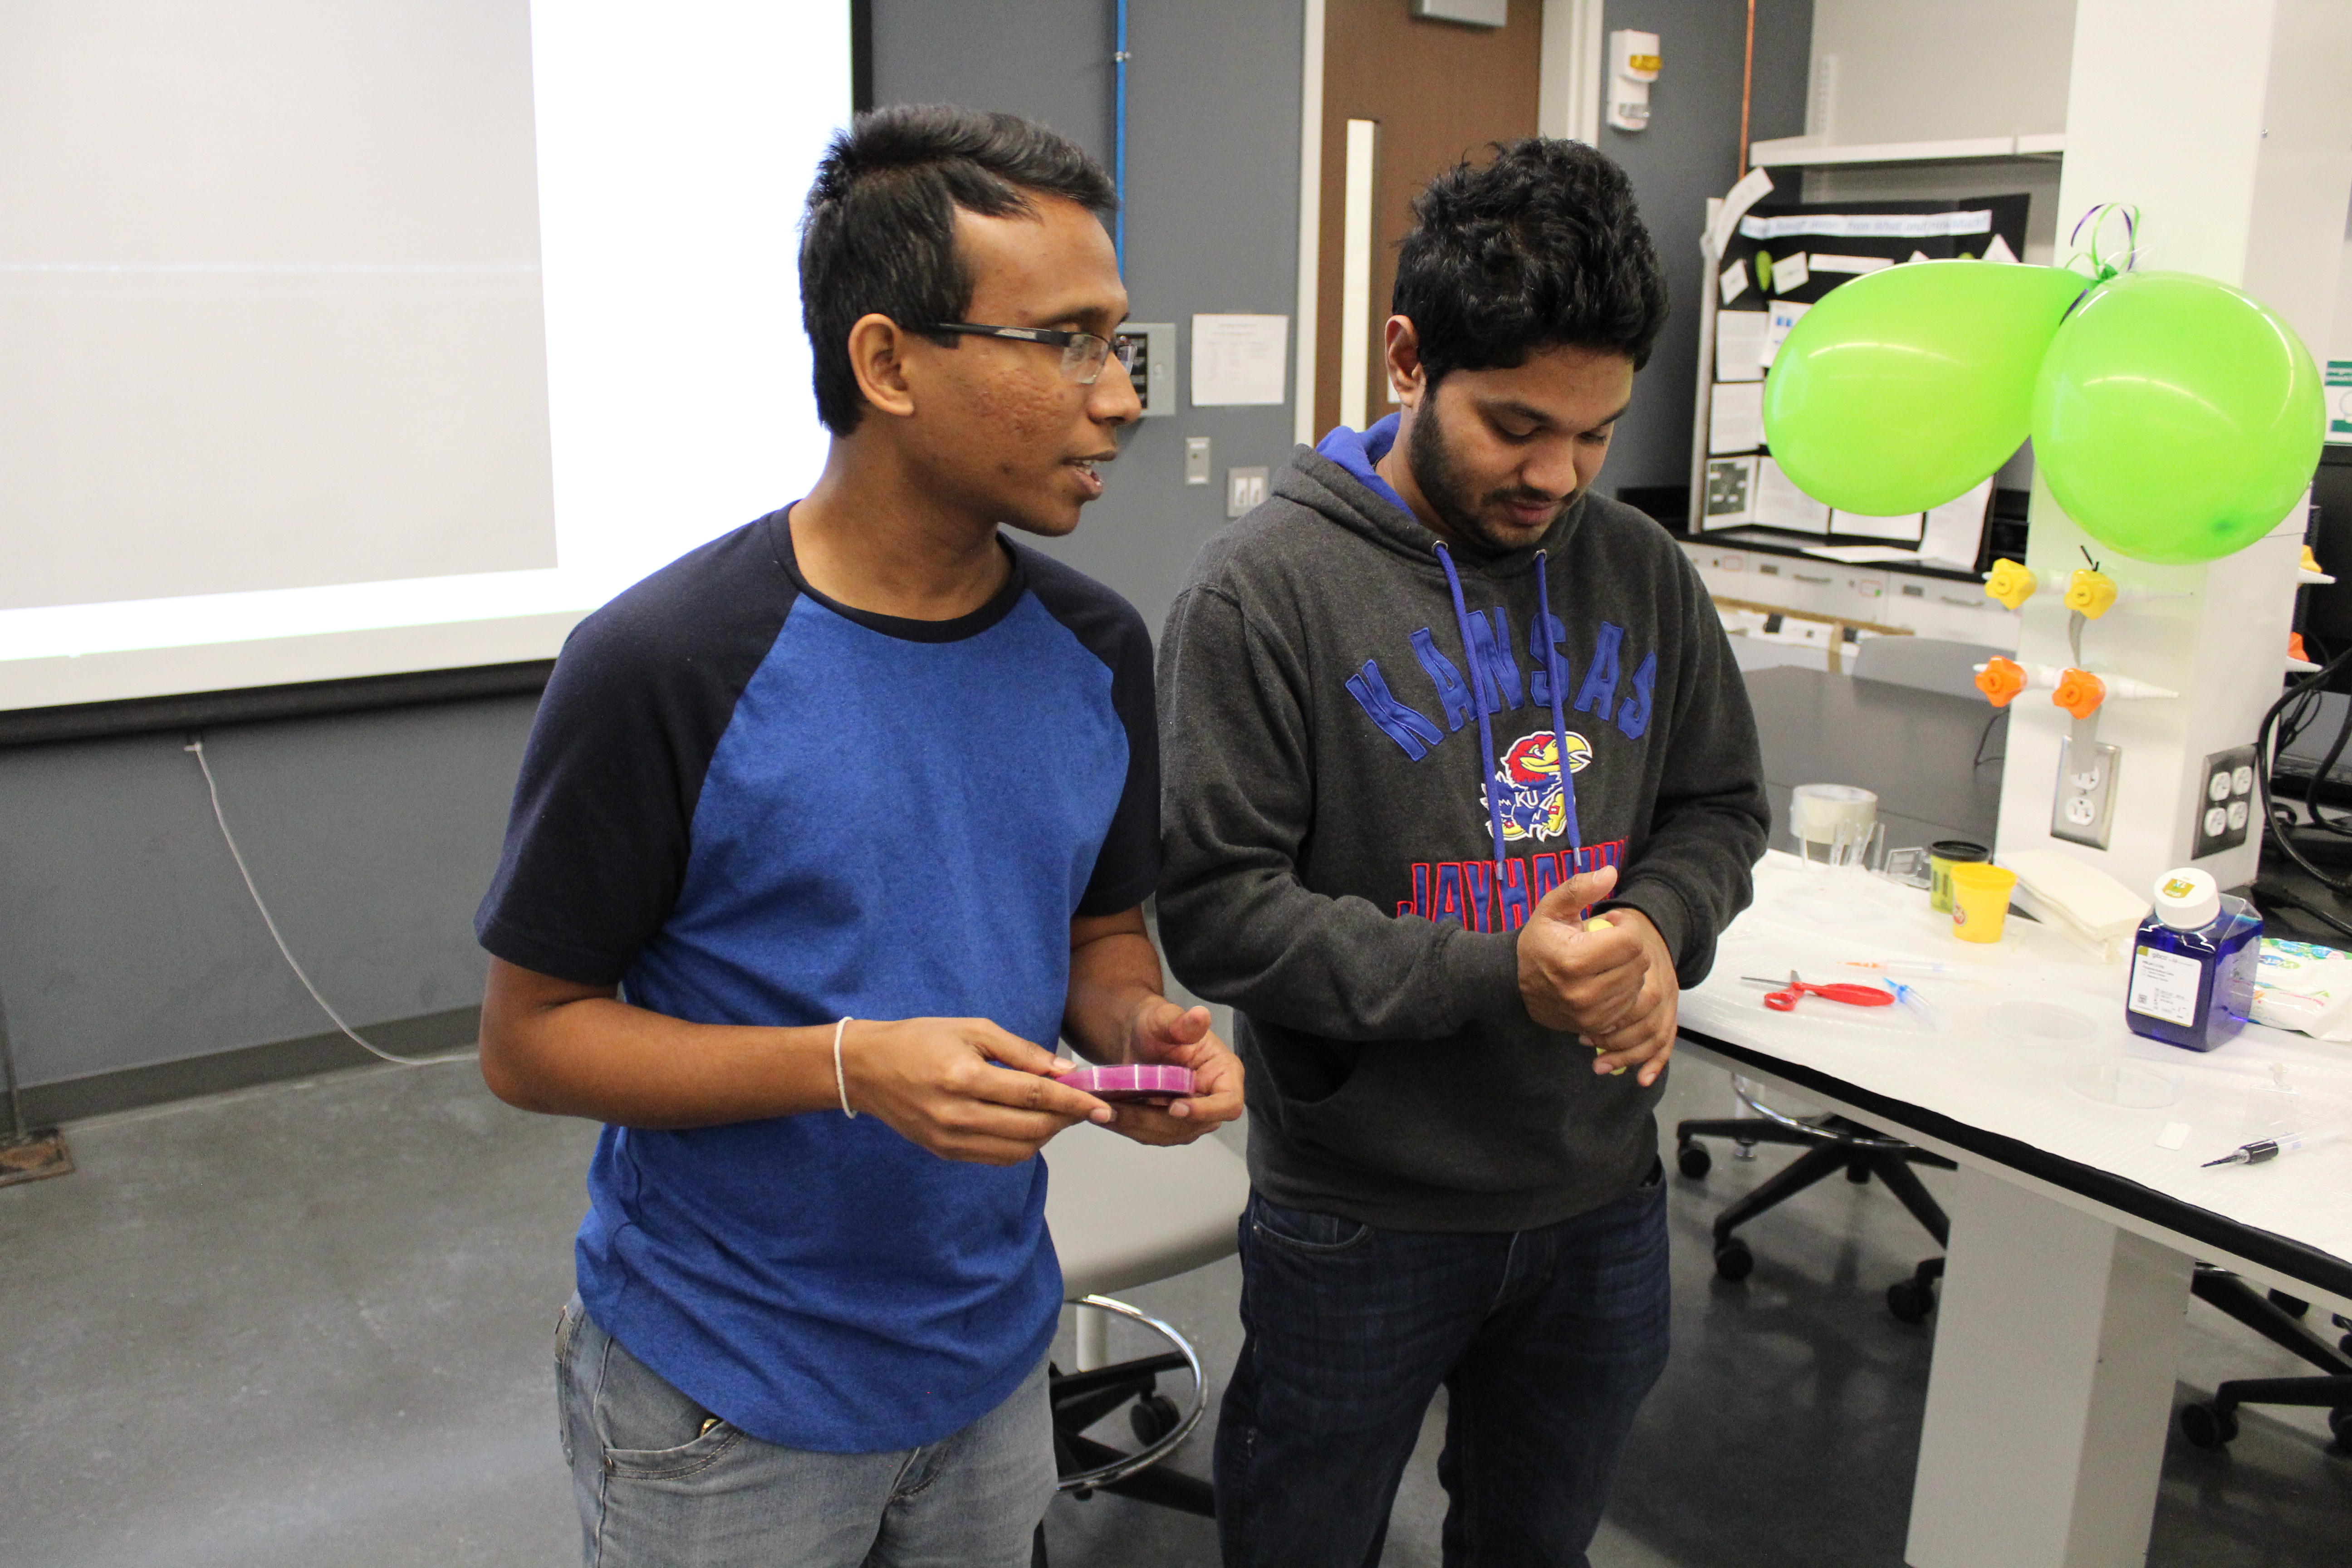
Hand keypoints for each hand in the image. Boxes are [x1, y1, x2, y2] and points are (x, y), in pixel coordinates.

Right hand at [839, 1018, 1112, 1165]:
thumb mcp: (973, 1030)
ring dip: (1046, 1135)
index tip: (1101, 1105)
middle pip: (1032, 1128)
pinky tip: (1026, 1125)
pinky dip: (1022, 1145)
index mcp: (965, 1076)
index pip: (1035, 1095)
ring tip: (1054, 1113)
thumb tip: (1065, 1072)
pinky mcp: (946, 1153)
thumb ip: (1022, 1051)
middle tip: (1081, 1105)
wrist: (867, 1069)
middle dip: (1066, 1120)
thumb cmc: (920, 1040)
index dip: (1074, 1101)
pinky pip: (997, 1158)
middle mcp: (958, 1114)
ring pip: (1019, 1150)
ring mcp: (950, 1139)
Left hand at [1104, 999, 1245, 1146]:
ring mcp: (1191, 1116)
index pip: (1228, 1103)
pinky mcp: (1169, 1125)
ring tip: (1103, 1112)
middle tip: (1117, 1111)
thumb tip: (1200, 1015)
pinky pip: (1150, 1133)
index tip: (1175, 1107)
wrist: (1137, 1036)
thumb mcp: (1165, 1019)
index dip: (1206, 1111)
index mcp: (1224, 1073)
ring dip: (1134, 1126)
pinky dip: (1127, 1127)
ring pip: (1167, 1134)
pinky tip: (1104, 1115)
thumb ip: (1182, 1023)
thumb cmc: (1156, 1024)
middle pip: (1192, 1125)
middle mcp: (1212, 1100)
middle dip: (1153, 1120)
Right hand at [1515, 867, 1679, 1086]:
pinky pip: (1628, 1005)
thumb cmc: (1538, 942)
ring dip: (1629, 969)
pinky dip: (1623, 990)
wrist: (1514, 985)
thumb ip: (1579, 888)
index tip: (1611, 922)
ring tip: (1606, 959)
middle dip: (1631, 947)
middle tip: (1611, 940)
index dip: (1627, 926)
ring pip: (1636, 985)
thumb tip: (1611, 872)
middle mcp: (1582, 991)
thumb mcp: (1551, 909)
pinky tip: (1606, 979)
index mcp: (1573, 959)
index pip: (1630, 941)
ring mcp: (1589, 1013)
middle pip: (1638, 964)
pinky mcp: (1594, 1026)